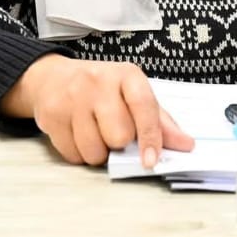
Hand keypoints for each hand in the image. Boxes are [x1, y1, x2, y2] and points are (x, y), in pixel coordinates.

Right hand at [1, 55, 193, 167]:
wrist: (51, 78)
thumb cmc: (100, 89)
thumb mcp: (132, 94)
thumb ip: (159, 121)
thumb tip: (185, 145)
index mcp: (126, 75)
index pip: (144, 106)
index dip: (150, 137)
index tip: (151, 161)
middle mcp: (97, 82)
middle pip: (118, 135)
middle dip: (118, 143)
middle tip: (112, 131)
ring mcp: (71, 98)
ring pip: (94, 150)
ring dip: (98, 152)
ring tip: (93, 132)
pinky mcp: (50, 115)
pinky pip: (72, 154)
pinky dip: (78, 153)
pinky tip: (76, 134)